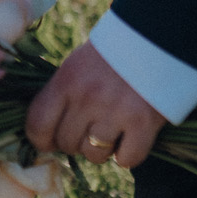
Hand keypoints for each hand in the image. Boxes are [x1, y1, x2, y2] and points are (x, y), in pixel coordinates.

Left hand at [25, 40, 163, 170]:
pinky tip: (131, 138)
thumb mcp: (77, 65)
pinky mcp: (143, 123)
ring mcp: (115, 111)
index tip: (51, 141)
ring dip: (102, 150)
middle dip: (76, 142)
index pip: (37, 125)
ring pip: (94, 155)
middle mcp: (87, 97)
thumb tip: (47, 134)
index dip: (42, 140)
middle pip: (66, 143)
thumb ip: (62, 96)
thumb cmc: (113, 55)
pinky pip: (127, 159)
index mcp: (66, 80)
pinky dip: (129, 154)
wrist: (159, 38)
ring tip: (112, 132)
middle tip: (91, 129)